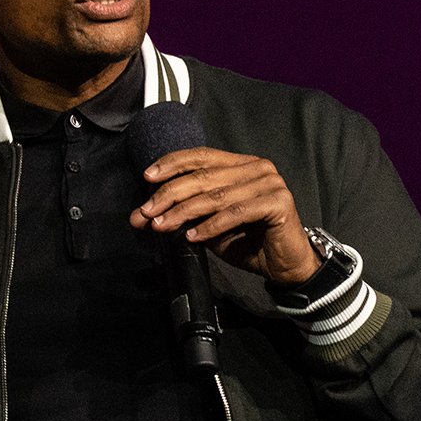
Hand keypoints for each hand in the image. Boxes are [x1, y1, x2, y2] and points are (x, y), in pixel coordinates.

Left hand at [131, 146, 321, 284]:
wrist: (282, 264)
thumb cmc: (245, 241)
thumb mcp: (204, 225)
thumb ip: (177, 216)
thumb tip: (138, 217)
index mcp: (240, 164)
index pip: (201, 156)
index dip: (172, 164)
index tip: (147, 177)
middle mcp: (257, 167)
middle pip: (204, 176)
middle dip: (170, 194)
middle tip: (147, 212)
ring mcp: (270, 183)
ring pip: (216, 196)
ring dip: (183, 212)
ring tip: (161, 226)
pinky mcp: (279, 202)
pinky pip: (236, 212)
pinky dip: (211, 225)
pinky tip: (193, 237)